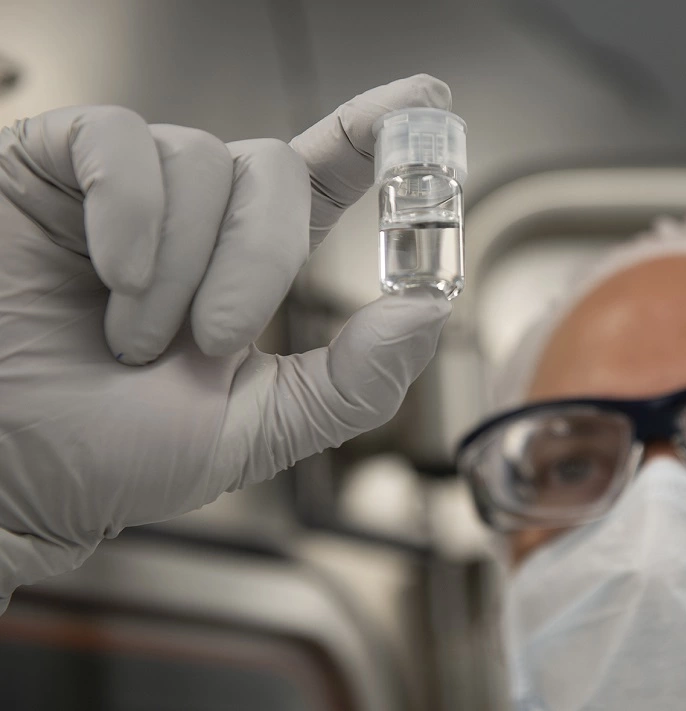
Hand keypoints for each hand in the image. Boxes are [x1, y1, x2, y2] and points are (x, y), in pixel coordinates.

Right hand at [0, 75, 452, 607]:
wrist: (7, 474)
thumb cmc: (114, 454)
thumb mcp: (256, 430)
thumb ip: (353, 380)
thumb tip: (432, 310)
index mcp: (248, 265)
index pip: (324, 177)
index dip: (374, 135)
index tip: (428, 105)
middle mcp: (196, 216)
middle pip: (273, 168)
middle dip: (259, 260)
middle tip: (210, 340)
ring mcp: (126, 189)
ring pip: (200, 159)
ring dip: (181, 266)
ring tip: (131, 336)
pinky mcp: (49, 171)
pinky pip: (118, 140)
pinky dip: (131, 211)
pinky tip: (111, 274)